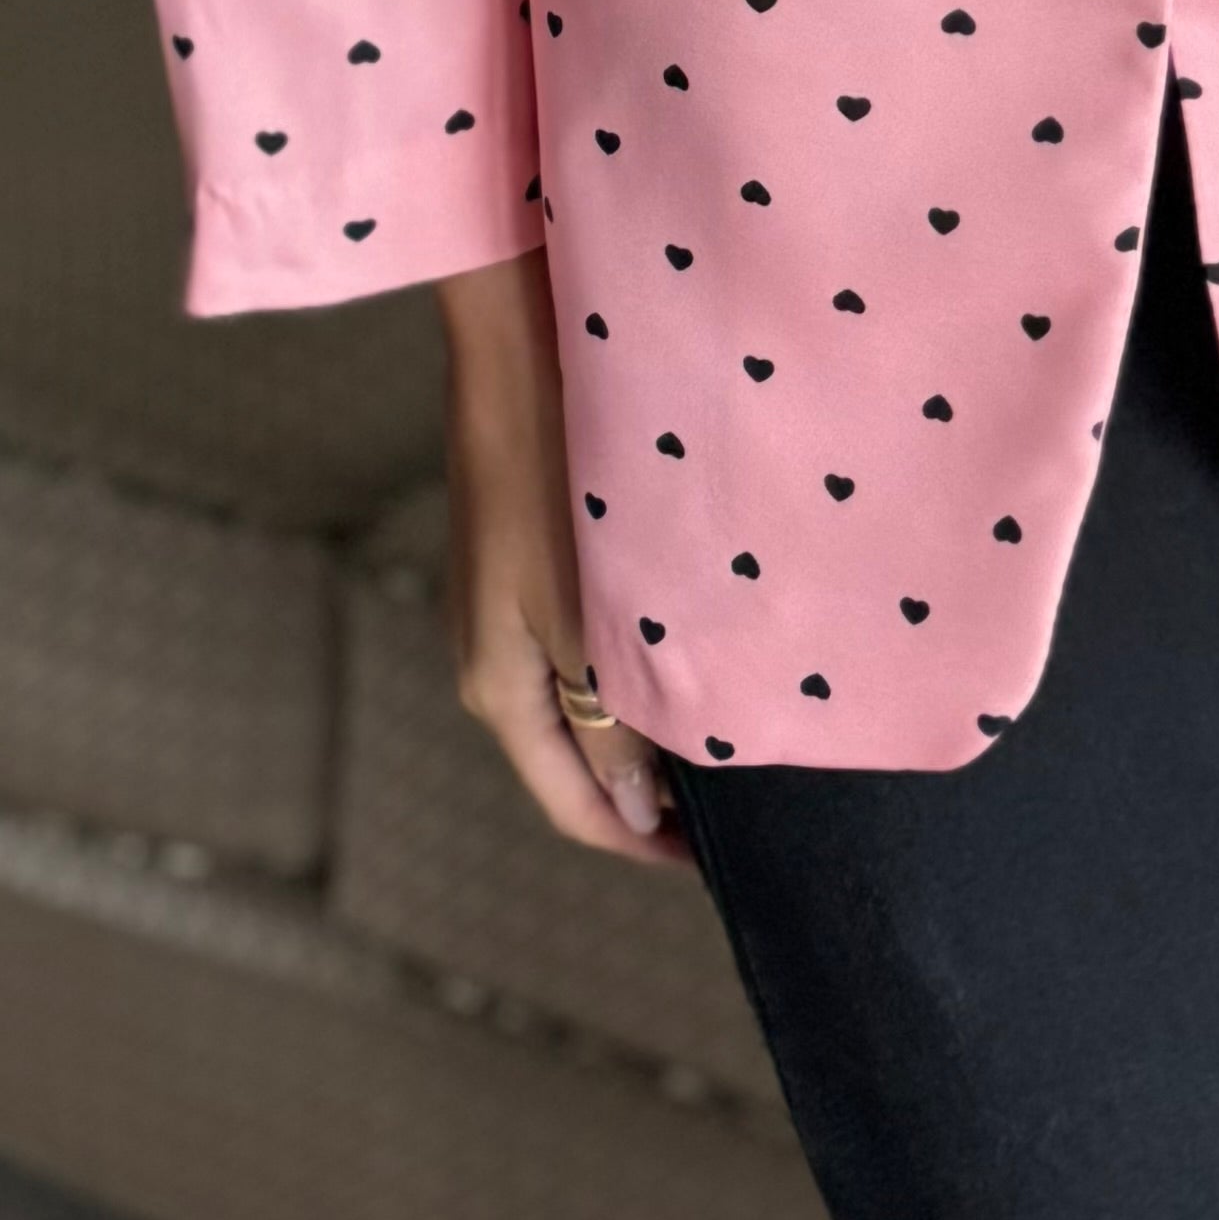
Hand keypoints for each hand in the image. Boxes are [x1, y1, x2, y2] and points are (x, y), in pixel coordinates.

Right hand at [435, 246, 693, 862]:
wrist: (513, 349)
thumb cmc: (552, 477)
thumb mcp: (587, 614)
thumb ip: (612, 718)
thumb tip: (635, 803)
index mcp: (498, 689)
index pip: (573, 806)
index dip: (640, 845)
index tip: (715, 870)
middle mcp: (490, 658)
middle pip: (571, 762)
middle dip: (642, 797)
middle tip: (729, 818)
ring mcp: (501, 605)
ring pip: (578, 702)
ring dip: (640, 731)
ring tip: (718, 743)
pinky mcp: (522, 556)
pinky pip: (578, 647)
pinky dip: (628, 673)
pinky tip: (680, 655)